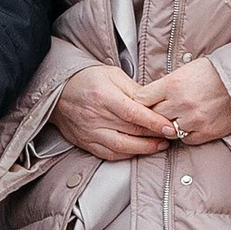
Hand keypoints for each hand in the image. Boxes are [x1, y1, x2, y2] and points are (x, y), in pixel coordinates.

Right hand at [53, 63, 174, 160]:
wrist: (58, 92)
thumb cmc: (87, 79)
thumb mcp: (112, 75)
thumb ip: (134, 90)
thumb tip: (155, 103)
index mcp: (104, 96)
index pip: (133, 113)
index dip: (154, 122)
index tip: (170, 126)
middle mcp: (96, 116)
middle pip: (131, 131)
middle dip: (155, 136)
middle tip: (172, 135)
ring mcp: (90, 132)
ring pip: (122, 147)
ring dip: (144, 149)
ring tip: (160, 145)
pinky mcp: (86, 143)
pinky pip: (110, 154)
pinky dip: (127, 154)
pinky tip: (139, 150)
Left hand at [147, 57, 230, 145]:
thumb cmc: (215, 72)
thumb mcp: (186, 70)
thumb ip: (166, 85)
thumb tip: (149, 97)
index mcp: (173, 84)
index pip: (141, 99)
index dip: (141, 102)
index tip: (143, 103)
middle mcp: (181, 103)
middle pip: (152, 117)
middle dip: (152, 115)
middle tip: (155, 114)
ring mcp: (193, 120)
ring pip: (167, 131)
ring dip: (168, 127)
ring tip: (173, 120)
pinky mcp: (206, 132)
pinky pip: (185, 140)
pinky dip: (185, 134)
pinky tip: (188, 126)